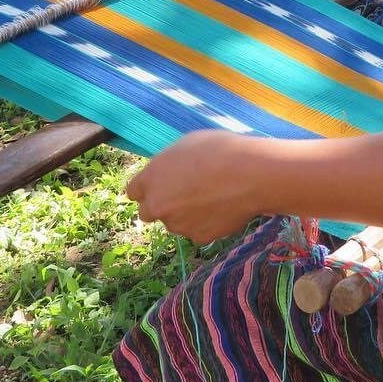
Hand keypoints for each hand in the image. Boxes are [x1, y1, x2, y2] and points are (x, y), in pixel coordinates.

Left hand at [126, 132, 263, 242]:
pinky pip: (197, 231)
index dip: (147, 188)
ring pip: (175, 223)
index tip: (160, 185)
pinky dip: (206, 223)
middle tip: (184, 194)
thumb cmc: (219, 151)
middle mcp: (157, 205)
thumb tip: (170, 173)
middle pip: (148, 213)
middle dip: (161, 205)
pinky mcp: (198, 237)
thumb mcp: (186, 145)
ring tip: (211, 196)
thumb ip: (169, 164)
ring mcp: (177, 224)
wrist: (249, 174)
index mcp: (150, 178)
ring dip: (185, 214)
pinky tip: (222, 207)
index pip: (133, 192)